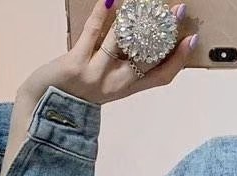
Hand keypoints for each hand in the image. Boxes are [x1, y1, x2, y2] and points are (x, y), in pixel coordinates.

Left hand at [21, 0, 195, 104]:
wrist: (45, 104)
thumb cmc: (77, 89)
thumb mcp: (105, 81)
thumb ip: (123, 65)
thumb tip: (140, 37)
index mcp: (126, 89)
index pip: (161, 77)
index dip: (178, 60)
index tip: (191, 40)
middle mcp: (115, 85)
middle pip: (147, 59)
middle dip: (165, 34)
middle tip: (177, 11)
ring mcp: (95, 75)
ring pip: (121, 45)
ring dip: (134, 21)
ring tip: (145, 2)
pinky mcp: (75, 64)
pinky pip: (91, 35)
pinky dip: (101, 16)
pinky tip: (110, 0)